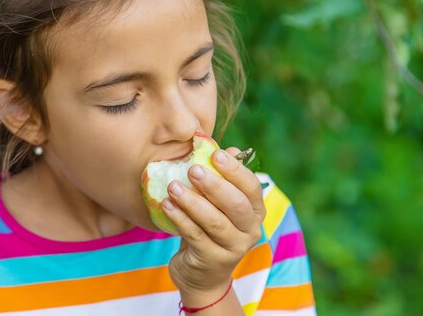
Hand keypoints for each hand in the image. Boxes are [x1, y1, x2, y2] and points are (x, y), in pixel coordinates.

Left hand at [161, 147, 266, 305]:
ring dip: (192, 201)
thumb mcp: (217, 203)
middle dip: (214, 185)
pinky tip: (167, 205)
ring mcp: (233, 247)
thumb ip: (223, 177)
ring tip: (173, 186)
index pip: (252, 186)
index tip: (215, 153)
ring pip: (214, 221)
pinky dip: (180, 218)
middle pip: (236, 205)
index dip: (235, 169)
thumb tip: (230, 149)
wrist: (202, 274)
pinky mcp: (212, 260)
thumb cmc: (209, 228)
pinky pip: (195, 235)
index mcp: (255, 210)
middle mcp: (250, 229)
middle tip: (192, 169)